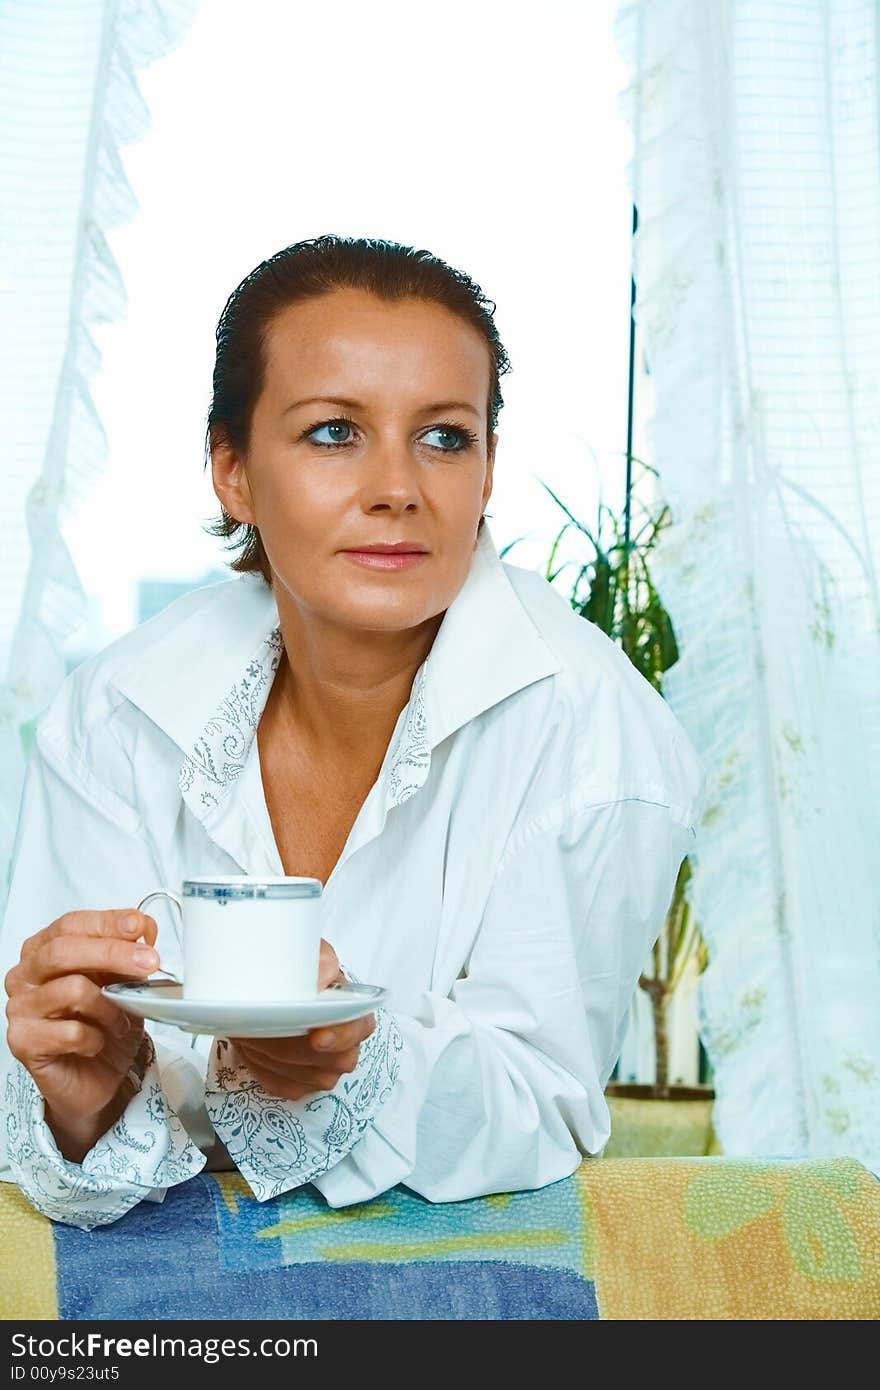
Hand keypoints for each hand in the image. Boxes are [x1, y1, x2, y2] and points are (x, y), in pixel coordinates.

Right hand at [4, 909, 162, 1156]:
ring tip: (121, 1019)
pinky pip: (69, 1032)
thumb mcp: (123, 983)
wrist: (96, 1079)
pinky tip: (97, 1043)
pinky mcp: (22, 1042)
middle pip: (64, 951)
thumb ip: (127, 956)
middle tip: (149, 962)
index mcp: (44, 950)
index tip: (140, 925)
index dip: (107, 922)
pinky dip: (95, 1037)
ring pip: (71, 989)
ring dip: (109, 1005)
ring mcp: (19, 1008)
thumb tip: (144, 931)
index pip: (71, 924)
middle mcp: (25, 975)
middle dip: (113, 953)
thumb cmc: (104, 1026)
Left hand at [228, 937, 375, 1101]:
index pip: (360, 1028)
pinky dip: (269, 1070)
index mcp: (353, 1007)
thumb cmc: (291, 973)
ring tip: (260, 1031)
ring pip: (312, 1077)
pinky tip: (259, 1047)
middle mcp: (346, 1042)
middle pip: (338, 1061)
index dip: (341, 1036)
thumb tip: (324, 975)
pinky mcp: (301, 1082)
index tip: (318, 1038)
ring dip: (280, 1057)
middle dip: (301, 1049)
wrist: (260, 993)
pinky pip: (289, 1088)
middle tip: (272, 1031)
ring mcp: (325, 1066)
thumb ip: (320, 959)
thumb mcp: (307, 953)